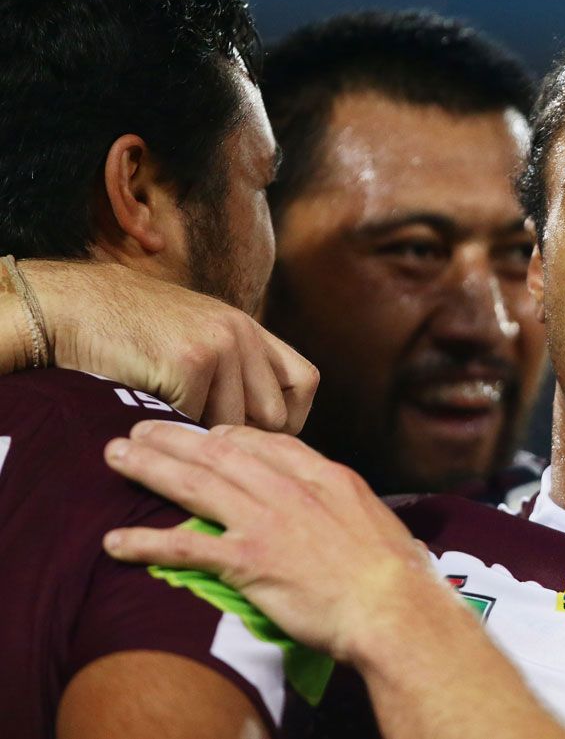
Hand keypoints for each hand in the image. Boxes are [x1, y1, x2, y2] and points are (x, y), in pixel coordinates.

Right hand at [23, 260, 316, 431]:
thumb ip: (236, 370)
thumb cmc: (132, 335)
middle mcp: (243, 334)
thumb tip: (269, 430)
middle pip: (275, 415)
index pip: (305, 382)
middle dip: (244, 437)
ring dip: (202, 433)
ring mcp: (219, 346)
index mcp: (250, 330)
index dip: (289, 417)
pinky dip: (172, 426)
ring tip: (170, 417)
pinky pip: (196, 421)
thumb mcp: (198, 338)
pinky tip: (147, 405)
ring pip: (234, 424)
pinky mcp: (190, 362)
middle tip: (206, 441)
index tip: (260, 437)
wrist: (74, 307)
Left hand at [100, 421, 453, 663]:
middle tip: (142, 431)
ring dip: (151, 468)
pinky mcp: (248, 560)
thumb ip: (345, 504)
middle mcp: (290, 489)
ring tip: (118, 457)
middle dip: (176, 438)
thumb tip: (339, 509)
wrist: (391, 604)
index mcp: (324, 475)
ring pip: (196, 483)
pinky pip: (185, 545)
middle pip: (221, 452)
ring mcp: (266, 521)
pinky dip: (146, 541)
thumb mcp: (375, 516)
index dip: (228, 435)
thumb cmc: (395, 570)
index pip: (266, 441)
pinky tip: (116, 541)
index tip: (206, 435)